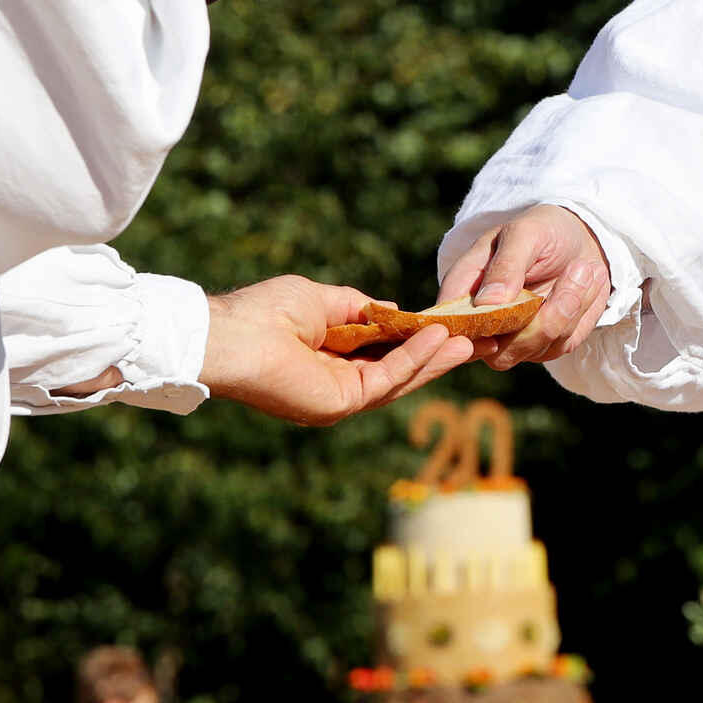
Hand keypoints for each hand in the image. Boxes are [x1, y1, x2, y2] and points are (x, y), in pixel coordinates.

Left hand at [200, 275, 471, 424]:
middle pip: (395, 371)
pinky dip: (414, 360)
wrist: (234, 336)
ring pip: (397, 379)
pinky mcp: (340, 404)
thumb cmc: (266, 311)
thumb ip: (359, 307)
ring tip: (465, 342)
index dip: (411, 340)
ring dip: (433, 360)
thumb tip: (394, 309)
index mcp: (327, 358)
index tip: (442, 325)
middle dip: (432, 356)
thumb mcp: (322, 299)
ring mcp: (339, 397)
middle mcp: (335, 382)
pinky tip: (437, 338)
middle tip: (468, 340)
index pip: (379, 352)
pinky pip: (386, 379)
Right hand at [437, 205, 612, 368]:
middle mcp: (484, 321)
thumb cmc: (543, 230)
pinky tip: (586, 282)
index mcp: (465, 287)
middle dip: (540, 320)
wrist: (581, 241)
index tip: (508, 314)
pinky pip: (562, 344)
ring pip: (535, 347)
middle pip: (495, 351)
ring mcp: (514, 339)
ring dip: (568, 307)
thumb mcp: (526, 233)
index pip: (450, 322)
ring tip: (583, 268)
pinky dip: (581, 312)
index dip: (469, 330)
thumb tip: (487, 303)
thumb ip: (506, 264)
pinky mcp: (545, 345)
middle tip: (577, 270)